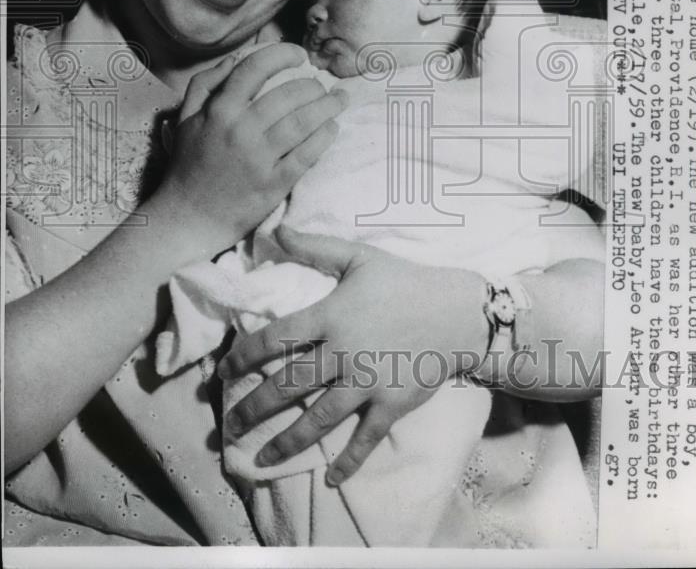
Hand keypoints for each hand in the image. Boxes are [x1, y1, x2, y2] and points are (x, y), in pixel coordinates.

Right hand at [160, 45, 346, 257]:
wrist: (189, 216)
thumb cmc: (189, 164)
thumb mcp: (186, 118)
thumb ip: (207, 84)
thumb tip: (238, 57)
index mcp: (219, 111)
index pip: (256, 68)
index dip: (282, 54)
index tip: (299, 55)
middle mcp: (241, 131)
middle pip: (288, 94)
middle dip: (313, 85)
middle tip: (322, 85)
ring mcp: (259, 158)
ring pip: (303, 122)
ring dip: (327, 107)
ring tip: (339, 100)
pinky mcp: (274, 184)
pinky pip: (307, 155)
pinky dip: (324, 138)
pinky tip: (332, 128)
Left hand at [217, 226, 489, 484]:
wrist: (457, 310)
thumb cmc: (404, 281)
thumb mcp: (359, 257)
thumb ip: (315, 248)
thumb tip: (275, 231)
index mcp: (331, 315)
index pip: (276, 339)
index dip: (244, 356)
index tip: (222, 372)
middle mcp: (344, 352)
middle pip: (288, 385)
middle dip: (253, 408)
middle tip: (228, 426)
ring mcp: (368, 382)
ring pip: (319, 419)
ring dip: (287, 442)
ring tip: (260, 459)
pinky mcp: (392, 403)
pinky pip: (365, 438)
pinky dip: (348, 462)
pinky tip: (330, 481)